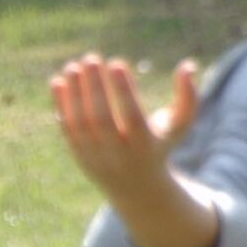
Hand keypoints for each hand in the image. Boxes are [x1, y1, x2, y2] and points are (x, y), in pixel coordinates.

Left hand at [50, 55, 217, 246]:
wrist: (135, 188)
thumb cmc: (159, 145)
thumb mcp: (178, 127)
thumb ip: (188, 98)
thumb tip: (188, 65)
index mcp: (145, 147)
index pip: (133, 118)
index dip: (124, 91)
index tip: (117, 63)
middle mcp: (119, 154)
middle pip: (102, 119)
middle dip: (95, 87)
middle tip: (91, 58)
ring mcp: (96, 156)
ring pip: (80, 123)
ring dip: (74, 92)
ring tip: (73, 66)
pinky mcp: (79, 155)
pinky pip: (67, 128)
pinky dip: (61, 105)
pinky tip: (58, 81)